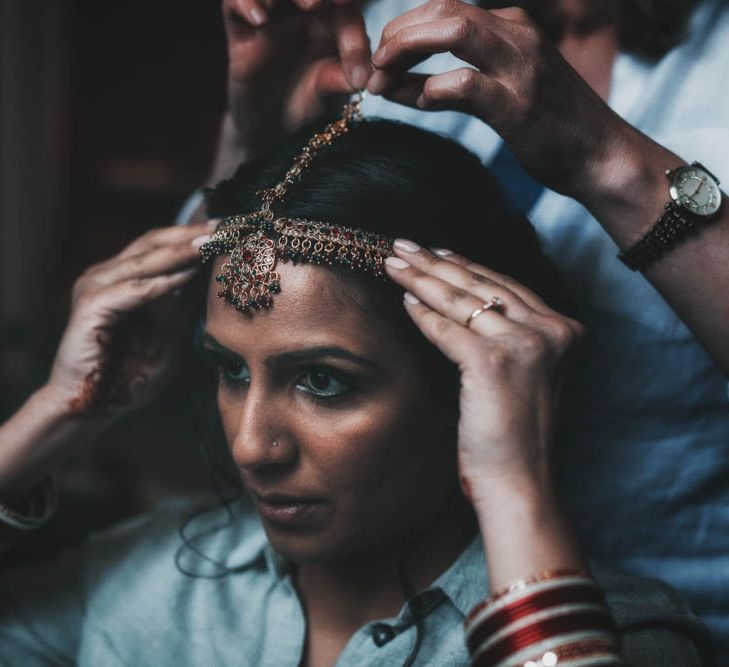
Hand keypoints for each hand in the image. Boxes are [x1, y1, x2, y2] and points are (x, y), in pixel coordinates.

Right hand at [45, 222, 213, 421]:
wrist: (90, 408)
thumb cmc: (130, 375)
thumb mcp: (168, 337)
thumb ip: (181, 308)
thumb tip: (203, 279)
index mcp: (123, 279)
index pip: (160, 246)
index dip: (192, 236)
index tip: (228, 229)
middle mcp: (106, 276)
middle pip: (152, 242)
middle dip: (190, 234)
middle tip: (223, 227)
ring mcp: (95, 288)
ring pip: (144, 261)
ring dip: (180, 251)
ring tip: (211, 242)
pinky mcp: (91, 307)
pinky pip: (134, 290)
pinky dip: (162, 283)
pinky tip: (188, 275)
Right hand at [213, 0, 370, 177]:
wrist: (271, 128)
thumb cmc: (306, 105)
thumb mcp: (326, 97)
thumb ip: (340, 82)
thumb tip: (361, 79)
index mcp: (331, 21)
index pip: (346, 10)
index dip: (354, 26)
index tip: (361, 45)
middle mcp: (301, 10)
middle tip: (335, 3)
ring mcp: (271, 15)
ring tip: (311, 5)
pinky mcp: (240, 29)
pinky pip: (234, 4)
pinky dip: (246, 4)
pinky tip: (260, 20)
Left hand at [368, 0, 629, 200]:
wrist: (602, 157)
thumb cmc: (549, 128)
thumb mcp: (502, 93)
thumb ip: (454, 84)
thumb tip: (400, 87)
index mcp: (512, 28)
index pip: (445, 7)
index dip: (403, 28)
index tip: (380, 59)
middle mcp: (517, 36)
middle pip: (443, 9)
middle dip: (397, 34)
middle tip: (373, 66)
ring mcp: (520, 68)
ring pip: (454, 31)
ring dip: (407, 50)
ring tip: (381, 78)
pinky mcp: (518, 106)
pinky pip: (467, 83)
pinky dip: (434, 89)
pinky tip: (422, 103)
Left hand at [384, 241, 583, 503]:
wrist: (523, 485)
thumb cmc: (520, 439)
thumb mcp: (531, 378)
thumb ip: (514, 340)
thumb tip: (468, 308)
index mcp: (567, 332)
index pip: (507, 286)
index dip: (468, 266)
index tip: (439, 252)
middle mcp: (553, 330)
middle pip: (483, 285)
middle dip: (437, 262)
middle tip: (405, 245)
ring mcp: (527, 343)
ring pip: (463, 300)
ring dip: (422, 278)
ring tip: (394, 262)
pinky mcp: (494, 361)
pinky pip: (448, 328)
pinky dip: (422, 313)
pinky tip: (404, 299)